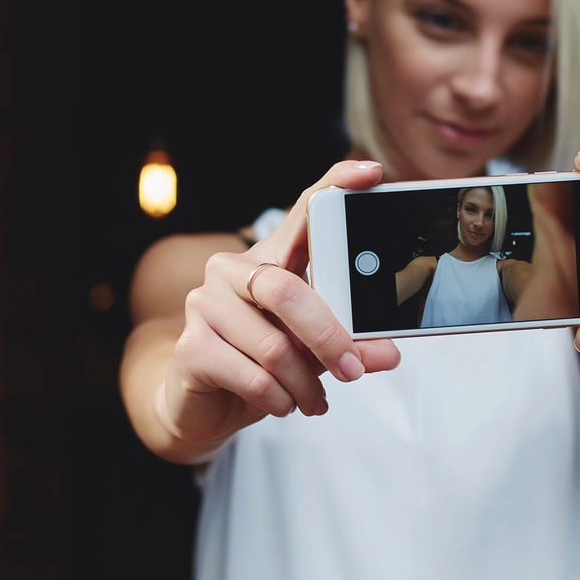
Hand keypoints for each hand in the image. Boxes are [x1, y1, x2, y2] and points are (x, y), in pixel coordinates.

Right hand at [157, 160, 401, 447]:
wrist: (205, 406)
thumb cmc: (264, 364)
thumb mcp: (315, 353)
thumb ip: (351, 346)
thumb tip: (389, 353)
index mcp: (271, 258)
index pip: (303, 212)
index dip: (335, 187)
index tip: (371, 173)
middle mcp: (232, 270)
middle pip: (287, 290)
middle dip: (328, 337)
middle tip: (352, 371)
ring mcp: (205, 304)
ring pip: (273, 346)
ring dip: (304, 384)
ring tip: (313, 400)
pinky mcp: (190, 347)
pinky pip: (251, 376)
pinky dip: (278, 399)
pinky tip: (282, 404)